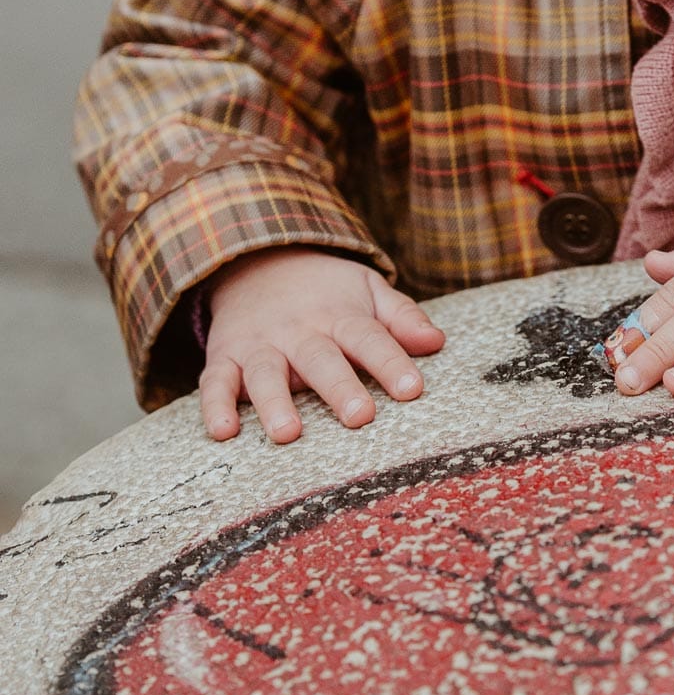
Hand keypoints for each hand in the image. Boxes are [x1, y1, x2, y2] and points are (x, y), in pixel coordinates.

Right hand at [199, 248, 444, 443]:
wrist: (258, 261)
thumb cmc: (326, 291)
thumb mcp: (367, 290)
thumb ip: (401, 317)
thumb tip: (436, 341)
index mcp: (339, 316)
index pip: (370, 339)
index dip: (391, 363)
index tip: (412, 389)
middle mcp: (298, 332)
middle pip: (320, 360)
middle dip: (339, 388)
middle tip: (359, 416)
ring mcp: (259, 346)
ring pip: (265, 374)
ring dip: (274, 403)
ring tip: (288, 433)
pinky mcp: (224, 358)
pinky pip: (215, 383)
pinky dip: (215, 407)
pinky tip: (223, 432)